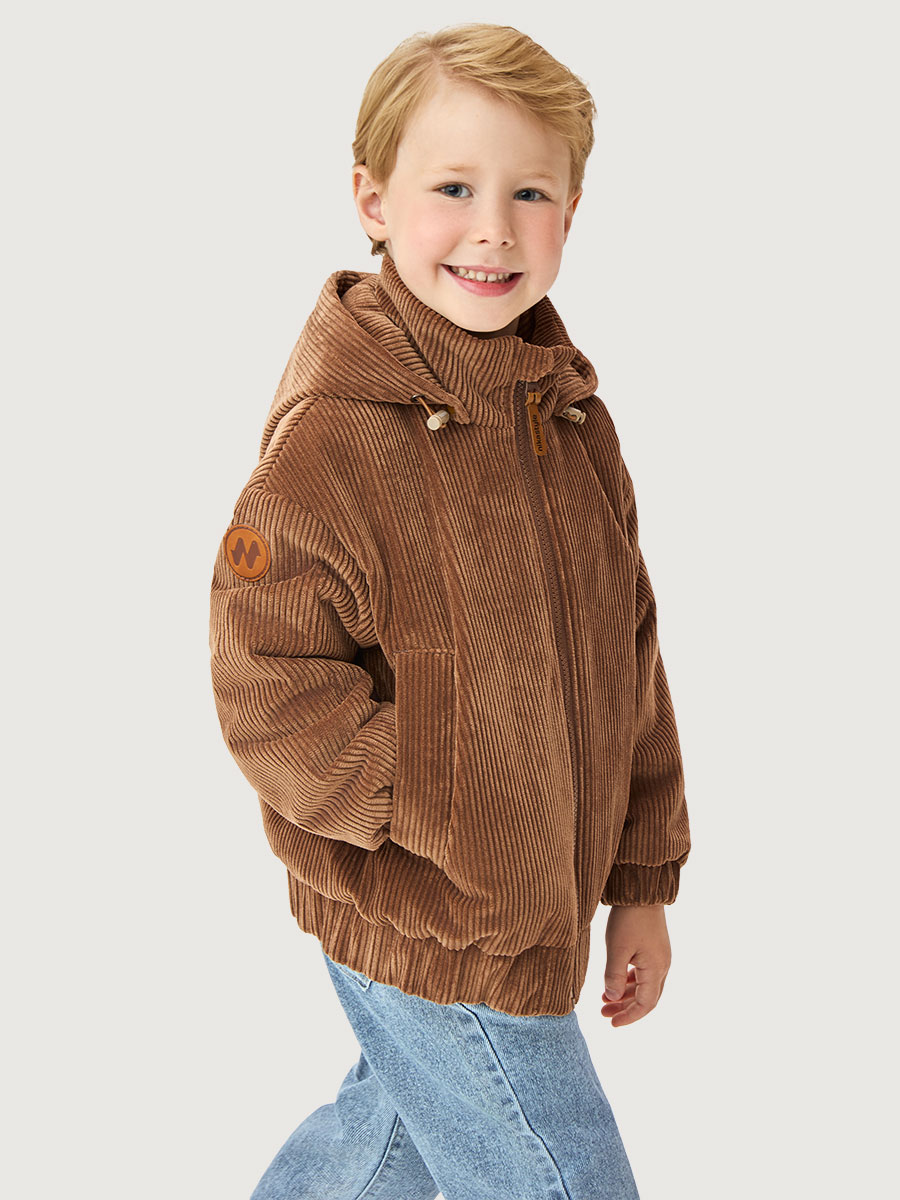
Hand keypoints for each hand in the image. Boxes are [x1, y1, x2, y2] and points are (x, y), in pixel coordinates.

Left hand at [601, 903, 671, 1026]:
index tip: (612, 1023)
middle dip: (625, 1009)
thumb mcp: (617, 949)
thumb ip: (614, 976)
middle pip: (646, 998)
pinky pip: (643, 973)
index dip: (629, 1017)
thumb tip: (612, 999)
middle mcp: (662, 966)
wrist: (641, 891)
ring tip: (604, 1000)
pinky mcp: (653, 948)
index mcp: (656, 969)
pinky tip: (614, 983)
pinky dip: (629, 982)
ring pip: (644, 986)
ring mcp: (659, 957)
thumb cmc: (629, 918)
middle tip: (604, 1014)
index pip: (645, 1004)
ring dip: (625, 995)